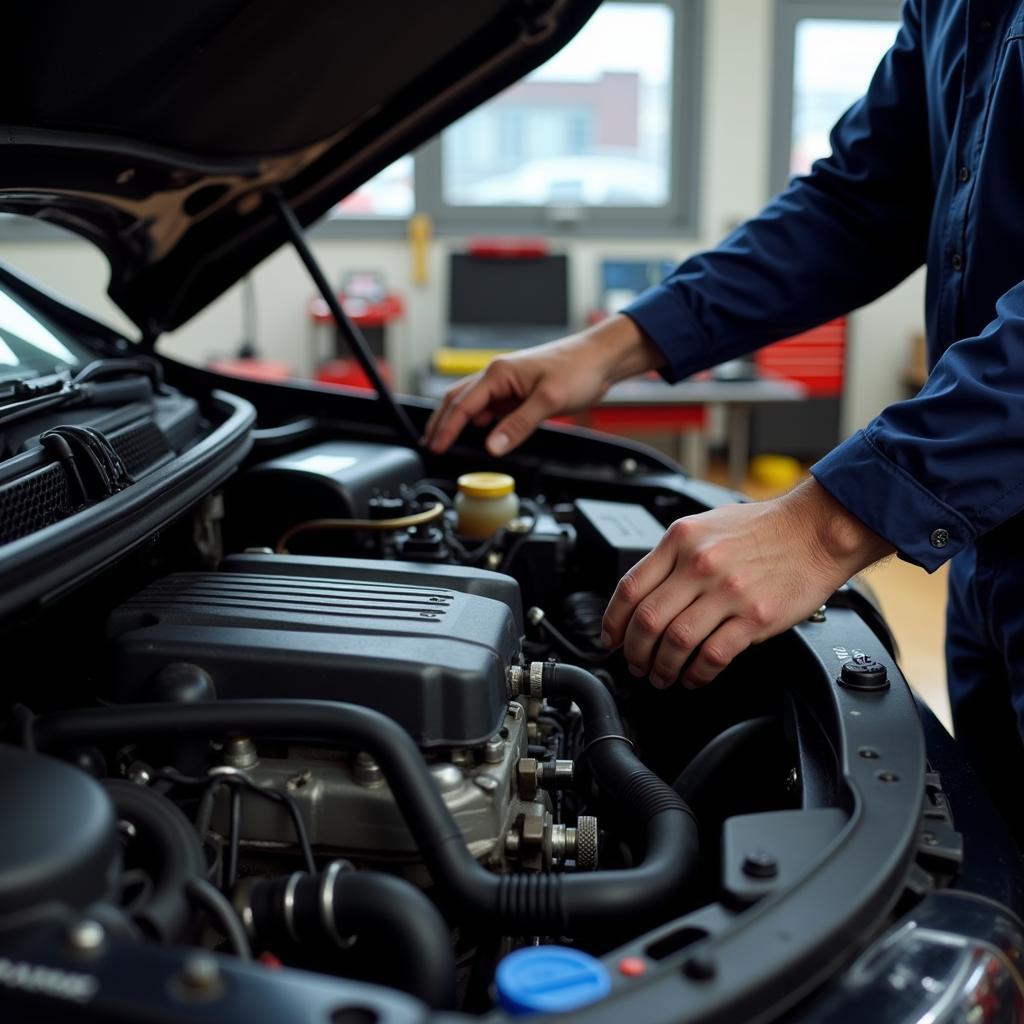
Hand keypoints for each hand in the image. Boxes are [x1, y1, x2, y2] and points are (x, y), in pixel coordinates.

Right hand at [423, 315, 663, 455]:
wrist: (601, 358)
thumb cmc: (578, 369)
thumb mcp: (548, 400)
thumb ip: (518, 425)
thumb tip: (492, 447)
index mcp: (498, 373)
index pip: (461, 404)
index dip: (446, 428)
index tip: (435, 447)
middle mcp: (497, 376)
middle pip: (457, 400)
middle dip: (441, 423)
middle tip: (430, 445)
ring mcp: (507, 384)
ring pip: (472, 403)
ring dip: (457, 421)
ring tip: (445, 441)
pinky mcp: (519, 392)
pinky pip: (491, 408)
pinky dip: (478, 421)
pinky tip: (478, 433)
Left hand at [601, 478, 894, 688]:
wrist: (817, 529)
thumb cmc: (765, 527)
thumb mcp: (706, 524)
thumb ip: (674, 553)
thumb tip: (644, 589)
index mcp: (681, 540)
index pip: (629, 587)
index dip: (612, 622)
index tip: (610, 639)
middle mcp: (699, 564)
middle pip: (647, 620)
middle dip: (634, 652)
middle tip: (634, 664)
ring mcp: (727, 592)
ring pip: (676, 642)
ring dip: (662, 667)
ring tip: (661, 675)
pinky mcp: (755, 617)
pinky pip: (714, 655)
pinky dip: (697, 673)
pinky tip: (694, 676)